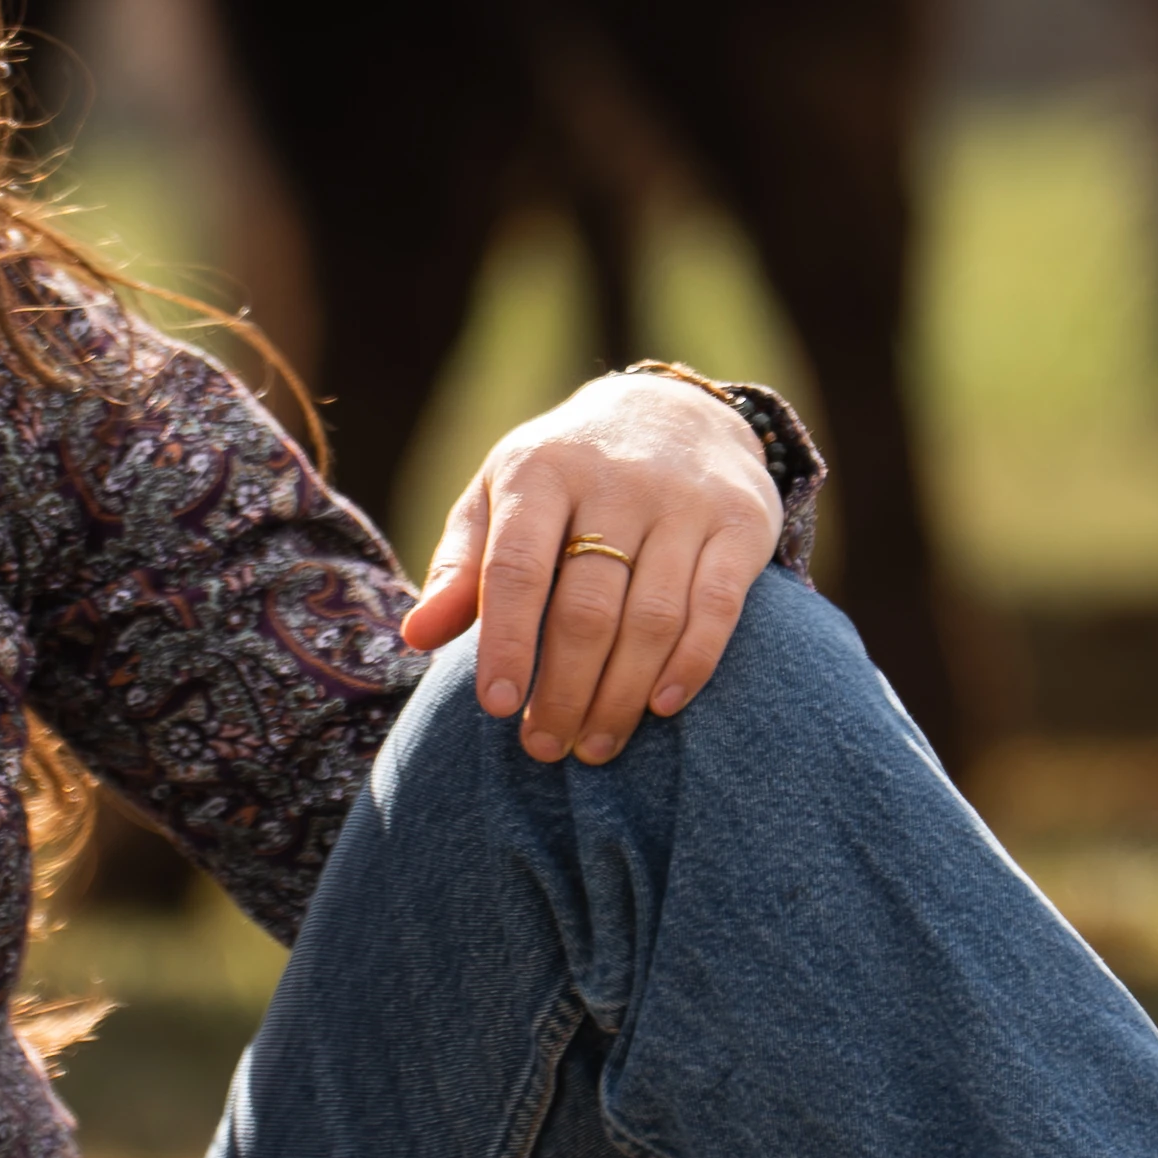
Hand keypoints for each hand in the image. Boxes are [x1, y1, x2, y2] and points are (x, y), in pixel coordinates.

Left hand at [403, 372, 782, 761]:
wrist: (674, 411)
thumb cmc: (566, 475)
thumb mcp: (500, 497)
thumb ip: (460, 566)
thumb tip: (416, 637)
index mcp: (542, 471)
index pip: (517, 569)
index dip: (505, 643)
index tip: (496, 707)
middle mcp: (615, 481)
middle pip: (585, 608)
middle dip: (562, 689)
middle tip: (544, 747)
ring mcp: (684, 501)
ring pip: (650, 618)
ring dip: (620, 695)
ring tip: (595, 745)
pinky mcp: (741, 523)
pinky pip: (716, 607)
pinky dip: (691, 663)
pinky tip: (661, 705)